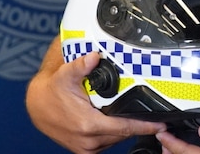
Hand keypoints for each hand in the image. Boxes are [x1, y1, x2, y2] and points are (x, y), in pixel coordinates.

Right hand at [26, 44, 165, 153]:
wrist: (37, 107)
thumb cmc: (52, 92)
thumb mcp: (64, 75)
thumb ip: (80, 65)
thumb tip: (94, 56)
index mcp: (89, 125)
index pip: (125, 127)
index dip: (145, 126)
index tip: (161, 124)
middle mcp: (89, 140)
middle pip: (123, 133)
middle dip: (137, 123)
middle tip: (151, 112)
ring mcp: (86, 147)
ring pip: (116, 139)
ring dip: (125, 128)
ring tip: (134, 113)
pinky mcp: (84, 149)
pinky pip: (107, 142)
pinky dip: (114, 132)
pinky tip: (117, 120)